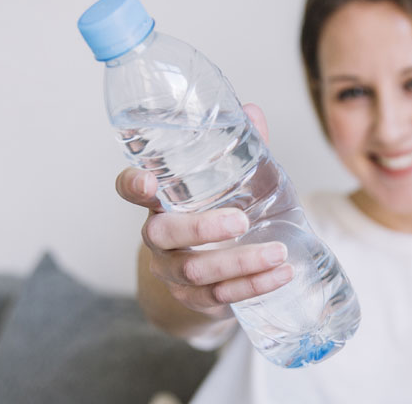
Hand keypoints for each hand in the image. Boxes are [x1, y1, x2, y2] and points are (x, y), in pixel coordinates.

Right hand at [116, 104, 294, 322]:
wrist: (213, 277)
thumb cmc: (222, 214)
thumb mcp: (232, 183)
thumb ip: (241, 150)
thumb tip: (251, 111)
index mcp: (162, 202)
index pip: (131, 190)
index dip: (133, 184)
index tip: (147, 180)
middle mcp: (160, 239)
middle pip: (163, 235)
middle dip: (202, 228)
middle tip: (240, 221)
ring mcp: (174, 273)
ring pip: (196, 271)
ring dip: (241, 262)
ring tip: (278, 252)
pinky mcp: (196, 300)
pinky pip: (220, 297)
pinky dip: (254, 286)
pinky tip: (281, 274)